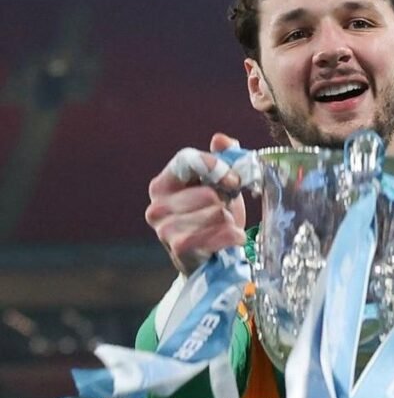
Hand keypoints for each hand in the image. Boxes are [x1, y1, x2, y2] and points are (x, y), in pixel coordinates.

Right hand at [145, 133, 246, 275]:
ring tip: (226, 224)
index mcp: (163, 184)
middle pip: (206, 192)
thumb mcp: (219, 184)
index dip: (215, 166)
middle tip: (227, 207)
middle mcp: (156, 206)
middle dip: (225, 199)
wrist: (211, 257)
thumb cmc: (213, 215)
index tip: (234, 180)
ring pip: (215, 214)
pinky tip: (234, 236)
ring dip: (229, 219)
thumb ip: (223, 158)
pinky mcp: (179, 249)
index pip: (186, 159)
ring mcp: (164, 229)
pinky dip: (232, 235)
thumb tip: (221, 140)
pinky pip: (218, 235)